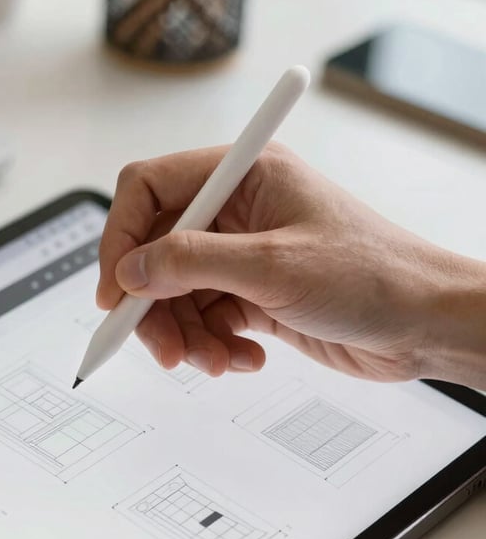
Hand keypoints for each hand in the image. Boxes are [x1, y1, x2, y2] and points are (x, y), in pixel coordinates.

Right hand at [97, 144, 485, 388]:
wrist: (424, 325)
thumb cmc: (374, 276)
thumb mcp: (273, 266)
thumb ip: (191, 263)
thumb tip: (130, 271)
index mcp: (242, 176)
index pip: (150, 190)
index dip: (121, 239)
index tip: (115, 291)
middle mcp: (237, 212)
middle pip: (157, 253)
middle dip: (155, 307)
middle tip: (165, 349)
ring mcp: (242, 256)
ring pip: (177, 295)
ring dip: (187, 335)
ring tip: (215, 362)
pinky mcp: (252, 295)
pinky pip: (206, 320)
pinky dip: (214, 346)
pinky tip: (245, 358)